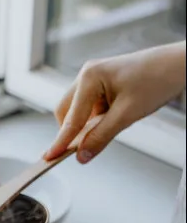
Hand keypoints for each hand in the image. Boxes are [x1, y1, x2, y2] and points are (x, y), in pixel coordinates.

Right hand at [44, 42, 185, 162]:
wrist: (178, 65)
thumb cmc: (157, 80)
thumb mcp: (128, 114)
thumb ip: (101, 136)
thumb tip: (82, 155)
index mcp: (89, 77)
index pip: (70, 118)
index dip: (61, 141)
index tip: (49, 157)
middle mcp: (87, 75)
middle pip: (65, 112)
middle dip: (71, 132)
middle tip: (80, 150)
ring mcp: (93, 79)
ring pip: (77, 111)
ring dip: (85, 126)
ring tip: (109, 129)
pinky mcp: (101, 86)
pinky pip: (89, 108)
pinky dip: (95, 121)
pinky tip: (112, 121)